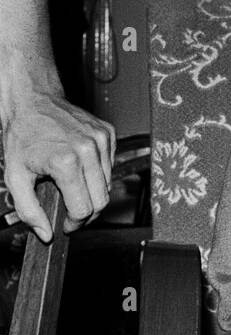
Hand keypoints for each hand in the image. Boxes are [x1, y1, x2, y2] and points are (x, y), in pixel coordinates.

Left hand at [1, 90, 114, 240]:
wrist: (33, 100)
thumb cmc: (23, 135)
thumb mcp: (15, 177)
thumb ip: (28, 211)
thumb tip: (46, 234)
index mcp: (66, 162)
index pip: (84, 209)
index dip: (73, 222)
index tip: (66, 224)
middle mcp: (88, 150)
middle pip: (101, 201)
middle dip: (87, 213)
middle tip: (71, 211)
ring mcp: (101, 140)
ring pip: (108, 185)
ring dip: (92, 192)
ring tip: (72, 187)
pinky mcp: (108, 133)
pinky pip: (110, 166)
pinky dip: (97, 173)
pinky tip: (80, 167)